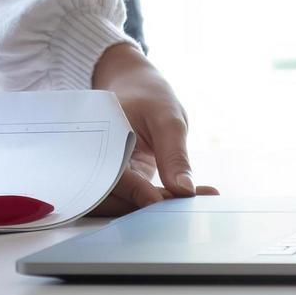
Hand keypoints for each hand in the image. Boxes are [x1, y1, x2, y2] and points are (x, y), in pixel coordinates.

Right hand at [89, 43, 217, 215]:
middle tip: (186, 204)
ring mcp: (110, 174)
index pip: (109, 176)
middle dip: (147, 207)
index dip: (132, 191)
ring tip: (198, 197)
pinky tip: (199, 194)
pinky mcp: (126, 182)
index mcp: (96, 142)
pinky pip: (141, 198)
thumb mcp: (167, 118)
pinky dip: (166, 199)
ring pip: (127, 203)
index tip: (158, 201)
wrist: (137, 87)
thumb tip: (184, 191)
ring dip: (159, 206)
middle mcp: (96, 162)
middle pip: (112, 199)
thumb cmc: (148, 95)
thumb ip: (174, 155)